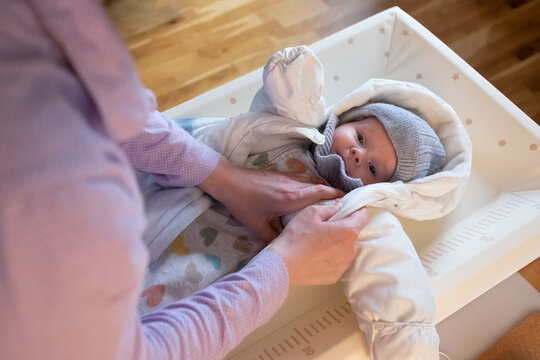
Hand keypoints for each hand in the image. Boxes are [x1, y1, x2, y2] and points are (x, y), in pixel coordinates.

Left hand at [198, 157, 344, 240]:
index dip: (336, 197)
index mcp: (291, 198)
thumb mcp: (258, 227)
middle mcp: (293, 185)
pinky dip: (310, 183)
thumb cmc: (243, 204)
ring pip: (311, 180)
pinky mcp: (279, 174)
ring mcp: (286, 177)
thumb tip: (286, 247)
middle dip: (333, 193)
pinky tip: (308, 191)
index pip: (320, 194)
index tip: (349, 201)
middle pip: (319, 185)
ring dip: (322, 187)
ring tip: (330, 198)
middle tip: (344, 201)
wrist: (229, 182)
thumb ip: (274, 238)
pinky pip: (302, 177)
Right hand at [268, 202, 367, 286]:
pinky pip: (336, 262)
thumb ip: (330, 208)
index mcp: (348, 231)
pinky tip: (314, 255)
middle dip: (341, 228)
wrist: (283, 265)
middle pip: (351, 233)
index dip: (357, 209)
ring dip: (335, 244)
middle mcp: (350, 249)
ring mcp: (343, 265)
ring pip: (344, 248)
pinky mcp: (334, 276)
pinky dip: (329, 257)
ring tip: (316, 242)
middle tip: (324, 226)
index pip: (362, 216)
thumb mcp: (311, 213)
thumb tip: (338, 206)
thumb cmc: (296, 238)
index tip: (351, 206)